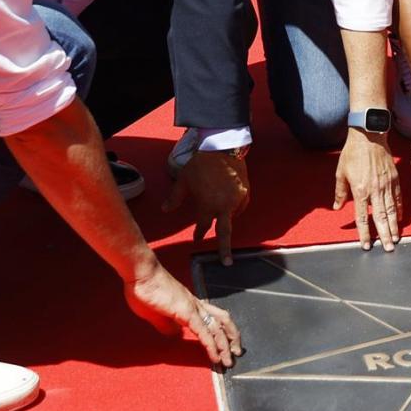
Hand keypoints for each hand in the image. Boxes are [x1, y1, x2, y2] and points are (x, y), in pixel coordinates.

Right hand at [125, 262, 243, 367]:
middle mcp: (196, 305)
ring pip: (217, 329)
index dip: (221, 331)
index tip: (225, 345)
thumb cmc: (144, 289)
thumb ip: (166, 324)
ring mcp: (193, 308)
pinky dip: (212, 346)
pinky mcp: (187, 312)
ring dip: (224, 347)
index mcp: (189, 304)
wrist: (142, 273)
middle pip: (222, 321)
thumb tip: (174, 333)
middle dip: (231, 338)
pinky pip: (204, 332)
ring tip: (228, 361)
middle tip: (235, 353)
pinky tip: (215, 357)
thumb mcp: (155, 313)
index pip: (212, 317)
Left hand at [163, 150, 249, 265]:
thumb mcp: (183, 181)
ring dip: (227, 218)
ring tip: (222, 216)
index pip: (203, 226)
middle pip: (225, 233)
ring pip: (233, 216)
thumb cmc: (201, 164)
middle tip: (227, 262)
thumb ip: (175, 198)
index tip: (197, 238)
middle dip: (225, 249)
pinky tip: (230, 205)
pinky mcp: (246, 192)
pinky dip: (235, 208)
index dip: (199, 233)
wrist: (222, 147)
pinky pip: (241, 206)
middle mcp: (224, 206)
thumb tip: (165, 210)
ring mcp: (237, 199)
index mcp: (208, 206)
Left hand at [334, 128, 401, 250]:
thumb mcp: (340, 172)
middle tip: (388, 248)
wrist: (369, 136)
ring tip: (397, 238)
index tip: (366, 245)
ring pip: (392, 210)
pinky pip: (397, 197)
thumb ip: (340, 192)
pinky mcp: (394, 178)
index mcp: (360, 190)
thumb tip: (337, 207)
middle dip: (385, 235)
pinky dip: (400, 209)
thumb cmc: (352, 153)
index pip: (362, 217)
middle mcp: (375, 190)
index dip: (364, 233)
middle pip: (381, 217)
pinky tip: (401, 218)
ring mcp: (387, 185)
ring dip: (394, 226)